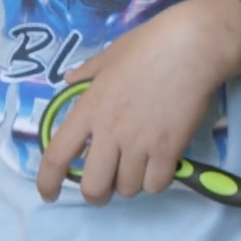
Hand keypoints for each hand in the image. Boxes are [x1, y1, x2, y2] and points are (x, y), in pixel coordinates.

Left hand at [35, 0, 230, 203]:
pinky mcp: (168, 148)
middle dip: (97, 195)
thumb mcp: (109, 55)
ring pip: (128, 188)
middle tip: (107, 186)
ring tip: (140, 168)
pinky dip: (157, 181)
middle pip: (93, 187)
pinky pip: (156, 184)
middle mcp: (109, 133)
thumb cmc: (149, 45)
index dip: (47, 182)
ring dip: (131, 184)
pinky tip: (161, 167)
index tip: (49, 194)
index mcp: (88, 111)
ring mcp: (139, 143)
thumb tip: (70, 78)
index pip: (56, 157)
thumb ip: (86, 72)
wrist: (192, 46)